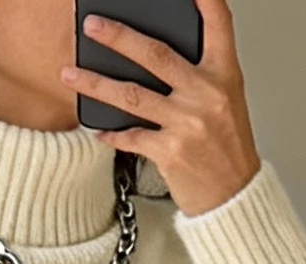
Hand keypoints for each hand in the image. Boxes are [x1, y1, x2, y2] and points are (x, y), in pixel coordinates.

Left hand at [62, 0, 259, 217]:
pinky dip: (110, 133)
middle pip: (156, 54)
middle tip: (92, 26)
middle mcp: (207, 94)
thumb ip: (200, 73)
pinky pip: (131, 136)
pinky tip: (96, 127)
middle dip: (118, 37)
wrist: (235, 199)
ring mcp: (188, 123)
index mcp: (225, 74)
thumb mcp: (227, 101)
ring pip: (132, 95)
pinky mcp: (171, 152)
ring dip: (96, 83)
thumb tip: (154, 53)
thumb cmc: (228, 149)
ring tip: (70, 74)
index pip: (218, 22)